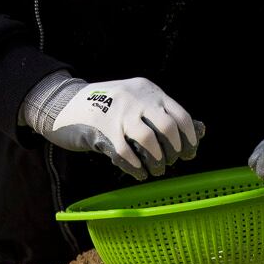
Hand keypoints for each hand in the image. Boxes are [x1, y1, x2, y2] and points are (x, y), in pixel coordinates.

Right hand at [26, 75, 203, 179]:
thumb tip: (199, 130)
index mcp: (148, 90)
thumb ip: (163, 113)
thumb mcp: (136, 102)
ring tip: (156, 170)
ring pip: (148, 141)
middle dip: (173, 150)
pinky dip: (137, 168)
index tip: (188, 153)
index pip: (179, 114)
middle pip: (166, 128)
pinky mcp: (102, 130)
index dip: (189, 137)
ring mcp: (119, 113)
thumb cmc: (107, 106)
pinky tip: (139, 173)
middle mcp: (136, 99)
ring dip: (157, 161)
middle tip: (171, 162)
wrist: (64, 103)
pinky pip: (126, 154)